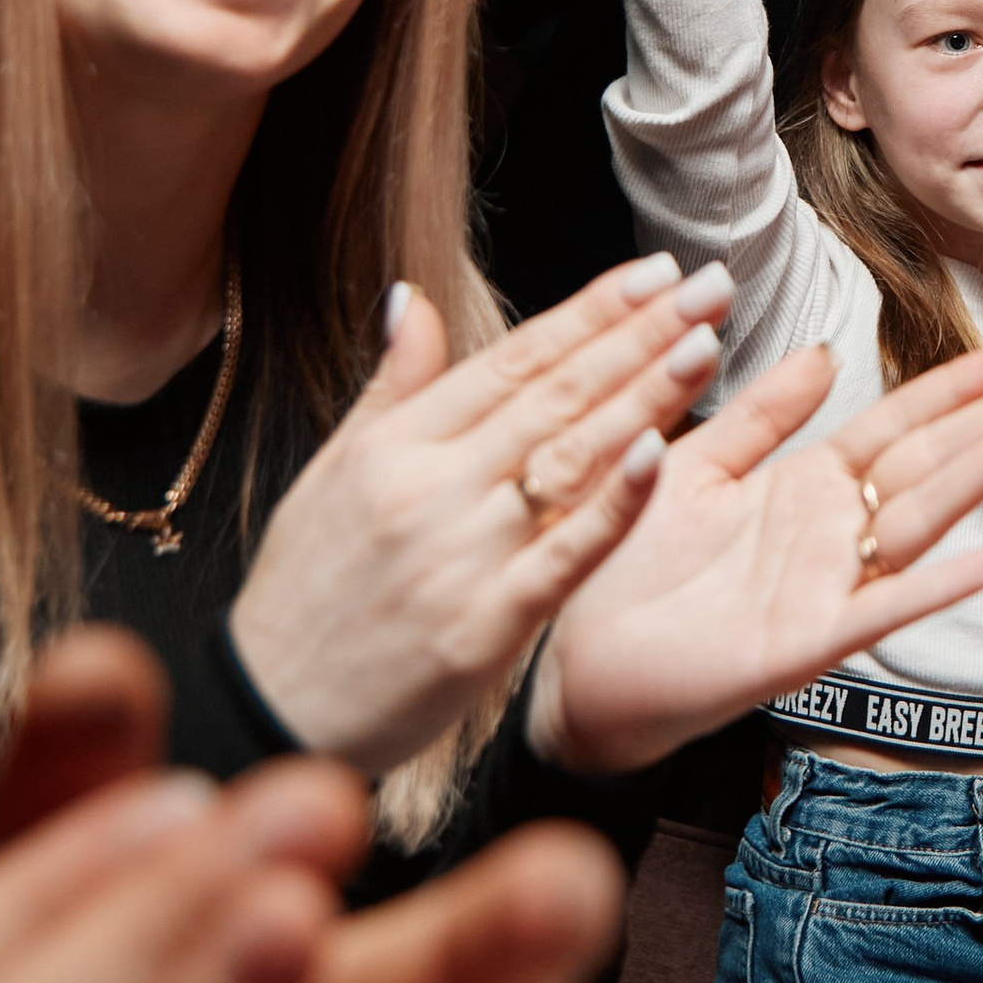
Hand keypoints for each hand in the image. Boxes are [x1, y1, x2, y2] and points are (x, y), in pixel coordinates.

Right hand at [228, 255, 733, 774]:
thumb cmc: (304, 595)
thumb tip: (412, 300)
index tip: (654, 271)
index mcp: (395, 444)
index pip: (514, 360)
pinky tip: (659, 452)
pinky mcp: (485, 624)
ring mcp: (461, 554)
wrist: (273, 712)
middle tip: (710, 286)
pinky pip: (564, 552)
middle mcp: (430, 487)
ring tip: (705, 343)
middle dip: (640, 334)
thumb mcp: (331, 475)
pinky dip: (613, 503)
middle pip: (554, 395)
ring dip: (644, 396)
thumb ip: (390, 389)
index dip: (590, 311)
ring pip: (568, 459)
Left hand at [528, 345, 982, 771]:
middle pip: (933, 463)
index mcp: (805, 486)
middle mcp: (830, 535)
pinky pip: (884, 608)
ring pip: (921, 520)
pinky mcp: (803, 642)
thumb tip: (827, 351)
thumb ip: (762, 412)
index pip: (902, 424)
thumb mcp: (695, 464)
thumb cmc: (628, 569)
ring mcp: (826, 588)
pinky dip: (945, 584)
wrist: (576, 663)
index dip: (963, 387)